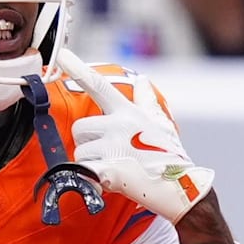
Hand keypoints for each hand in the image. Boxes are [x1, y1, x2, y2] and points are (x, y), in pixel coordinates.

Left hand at [59, 50, 212, 222]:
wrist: (180, 187)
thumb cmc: (169, 155)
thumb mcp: (160, 123)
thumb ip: (146, 101)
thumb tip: (142, 80)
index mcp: (128, 112)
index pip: (100, 86)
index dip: (79, 69)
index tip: (63, 55)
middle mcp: (119, 126)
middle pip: (79, 129)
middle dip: (87, 143)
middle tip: (108, 153)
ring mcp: (114, 148)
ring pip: (79, 153)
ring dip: (91, 164)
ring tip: (114, 167)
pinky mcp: (109, 171)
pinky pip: (84, 172)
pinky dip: (92, 180)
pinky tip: (111, 180)